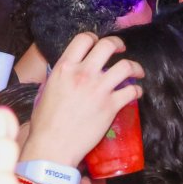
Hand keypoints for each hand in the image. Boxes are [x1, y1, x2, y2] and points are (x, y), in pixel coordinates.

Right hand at [27, 33, 142, 161]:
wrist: (53, 145)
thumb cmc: (45, 122)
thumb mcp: (47, 89)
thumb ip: (61, 76)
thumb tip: (68, 72)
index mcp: (64, 68)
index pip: (84, 39)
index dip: (94, 38)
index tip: (99, 43)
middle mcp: (83, 74)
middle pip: (108, 45)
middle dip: (118, 44)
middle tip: (121, 49)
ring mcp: (99, 89)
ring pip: (126, 66)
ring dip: (135, 67)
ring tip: (137, 71)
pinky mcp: (111, 106)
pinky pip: (132, 91)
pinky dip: (137, 90)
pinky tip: (135, 93)